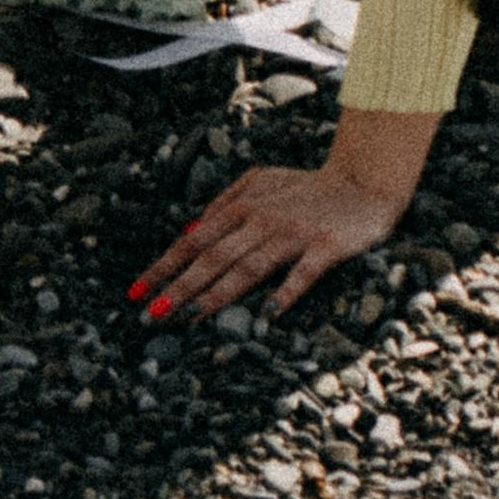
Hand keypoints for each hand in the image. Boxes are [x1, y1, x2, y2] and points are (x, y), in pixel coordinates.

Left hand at [128, 163, 404, 322]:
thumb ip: (224, 204)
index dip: (164, 266)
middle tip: (151, 315)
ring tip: (192, 316)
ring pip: (249, 267)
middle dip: (179, 286)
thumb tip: (187, 232)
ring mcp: (293, 234)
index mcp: (244, 205)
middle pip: (214, 257)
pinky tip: (268, 316)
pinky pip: (302, 274)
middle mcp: (262, 219)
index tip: (136, 292)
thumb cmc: (306, 187)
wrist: (362, 182)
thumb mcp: (260, 182)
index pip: (194, 239)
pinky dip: (285, 293)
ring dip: (219, 292)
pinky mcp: (325, 248)